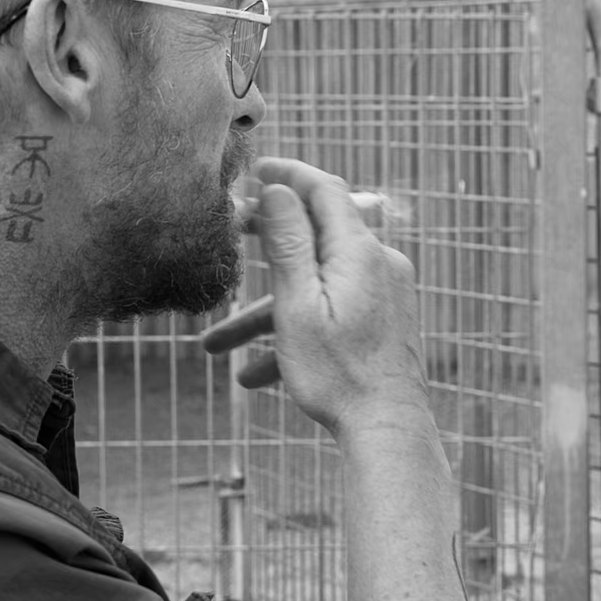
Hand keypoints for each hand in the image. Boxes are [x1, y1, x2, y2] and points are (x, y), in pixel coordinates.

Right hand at [241, 159, 428, 433]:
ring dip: (266, 313)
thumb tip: (277, 189)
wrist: (387, 429)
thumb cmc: (339, 373)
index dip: (287, 174)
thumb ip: (288, 243)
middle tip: (229, 238)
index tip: (252, 171)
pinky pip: (333, 315)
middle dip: (268, 240)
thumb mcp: (298, 305)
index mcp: (359, 251)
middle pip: (317, 235)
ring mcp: (384, 294)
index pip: (324, 190)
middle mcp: (379, 264)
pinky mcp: (383, 322)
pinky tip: (254, 375)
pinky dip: (295, 335)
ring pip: (315, 287)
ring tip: (213, 345)